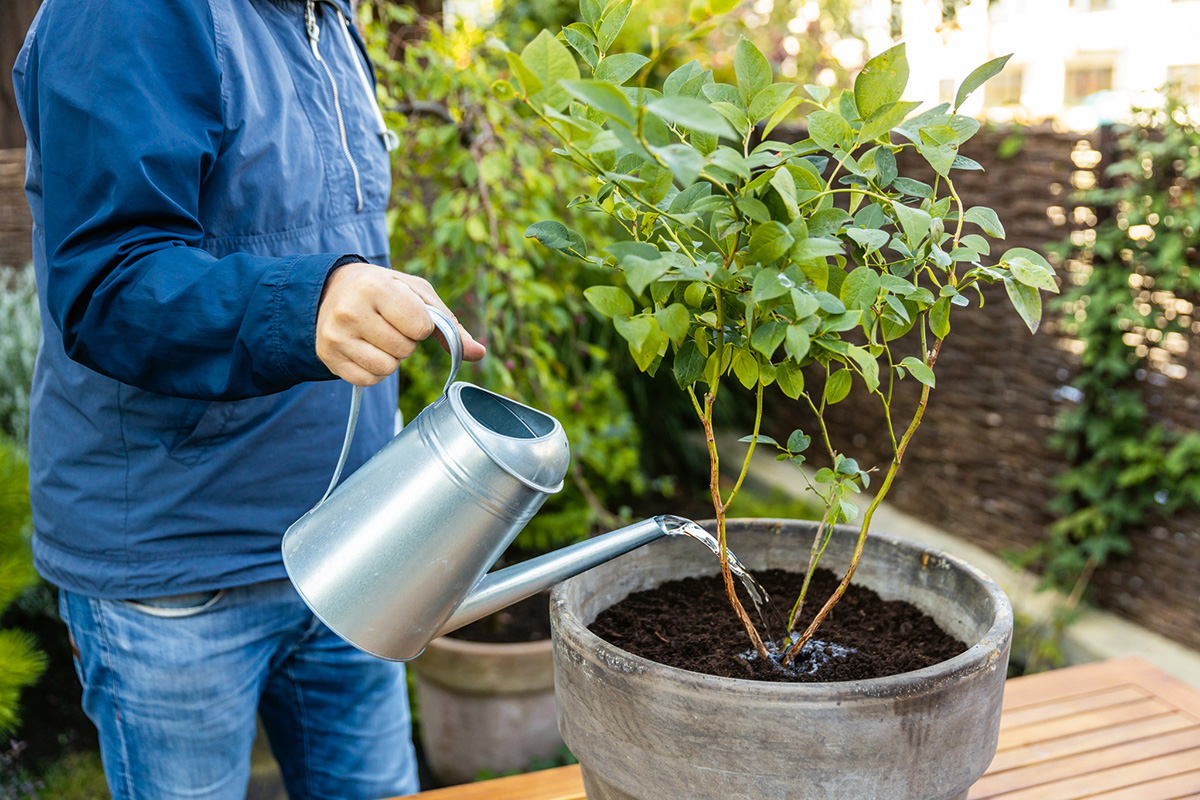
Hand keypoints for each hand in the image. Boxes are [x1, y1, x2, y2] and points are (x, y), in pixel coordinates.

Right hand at [316, 263, 485, 385]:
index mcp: (375, 287)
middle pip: (404, 350)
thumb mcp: (418, 295)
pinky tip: (366, 349)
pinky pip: (369, 380)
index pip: (420, 327)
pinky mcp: (328, 357)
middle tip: (390, 324)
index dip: (422, 325)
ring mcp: (335, 337)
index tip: (408, 314)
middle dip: (407, 341)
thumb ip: (450, 325)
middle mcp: (350, 311)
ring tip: (379, 336)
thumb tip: (479, 353)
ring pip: (387, 369)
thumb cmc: (385, 290)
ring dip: (392, 358)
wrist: (332, 291)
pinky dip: (376, 370)